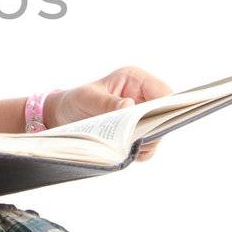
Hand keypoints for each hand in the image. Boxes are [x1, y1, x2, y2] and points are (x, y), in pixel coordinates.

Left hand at [45, 64, 172, 162]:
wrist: (65, 116)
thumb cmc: (76, 100)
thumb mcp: (87, 98)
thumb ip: (106, 103)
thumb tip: (129, 107)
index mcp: (135, 79)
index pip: (163, 92)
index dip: (166, 107)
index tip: (154, 121)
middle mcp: (143, 96)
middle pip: (165, 114)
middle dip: (154, 128)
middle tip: (137, 138)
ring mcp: (142, 116)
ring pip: (159, 132)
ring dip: (146, 142)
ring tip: (126, 145)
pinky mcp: (138, 132)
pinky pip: (149, 146)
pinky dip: (140, 152)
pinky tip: (125, 151)